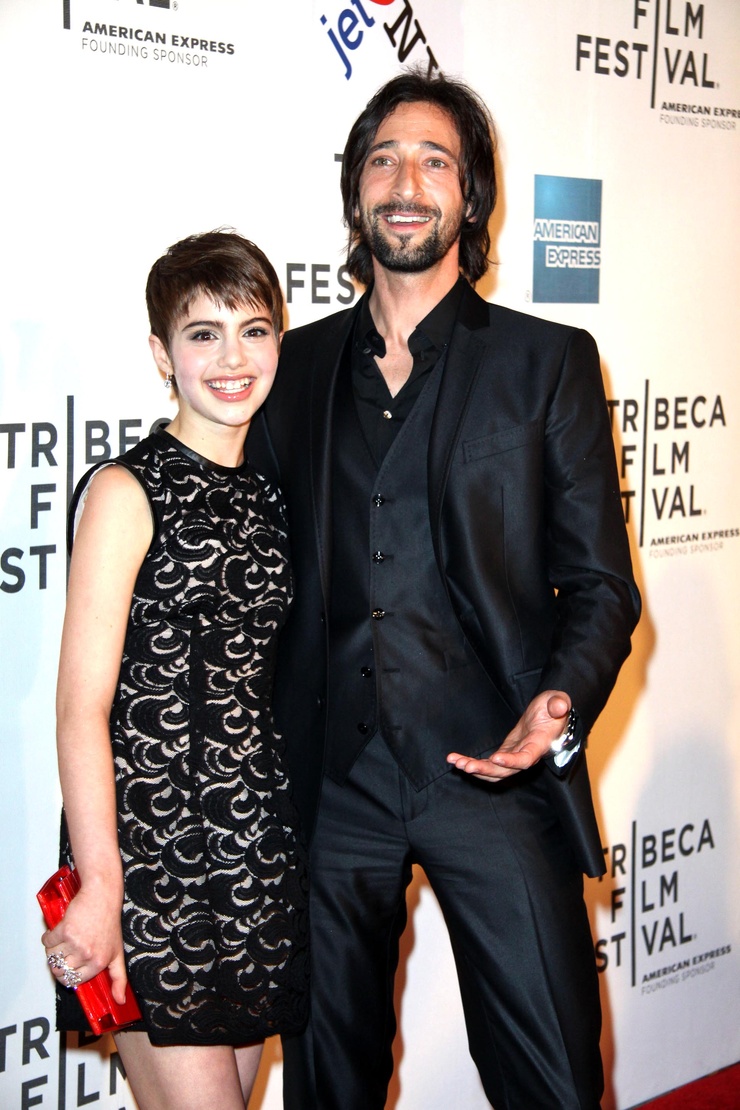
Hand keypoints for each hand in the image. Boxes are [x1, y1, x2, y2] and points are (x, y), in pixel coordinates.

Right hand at [42, 882, 127, 1004]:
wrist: (102, 896)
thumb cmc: (109, 922)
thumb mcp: (118, 952)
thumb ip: (119, 978)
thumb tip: (120, 1000)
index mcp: (99, 963)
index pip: (73, 981)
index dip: (67, 975)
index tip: (67, 967)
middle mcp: (87, 955)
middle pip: (59, 971)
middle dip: (57, 963)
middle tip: (64, 951)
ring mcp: (76, 943)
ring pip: (51, 956)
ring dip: (52, 948)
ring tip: (63, 939)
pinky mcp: (65, 931)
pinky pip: (47, 941)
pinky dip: (48, 937)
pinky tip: (58, 930)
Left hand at [446, 690, 570, 781]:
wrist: (550, 717)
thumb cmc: (553, 708)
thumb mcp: (557, 701)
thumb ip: (559, 703)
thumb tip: (560, 706)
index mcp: (539, 744)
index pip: (526, 758)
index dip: (512, 761)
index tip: (496, 758)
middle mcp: (527, 756)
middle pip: (506, 771)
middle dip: (485, 769)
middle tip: (465, 766)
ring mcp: (515, 756)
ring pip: (495, 771)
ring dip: (476, 769)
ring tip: (456, 762)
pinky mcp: (506, 754)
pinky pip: (489, 764)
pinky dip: (473, 763)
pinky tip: (457, 760)